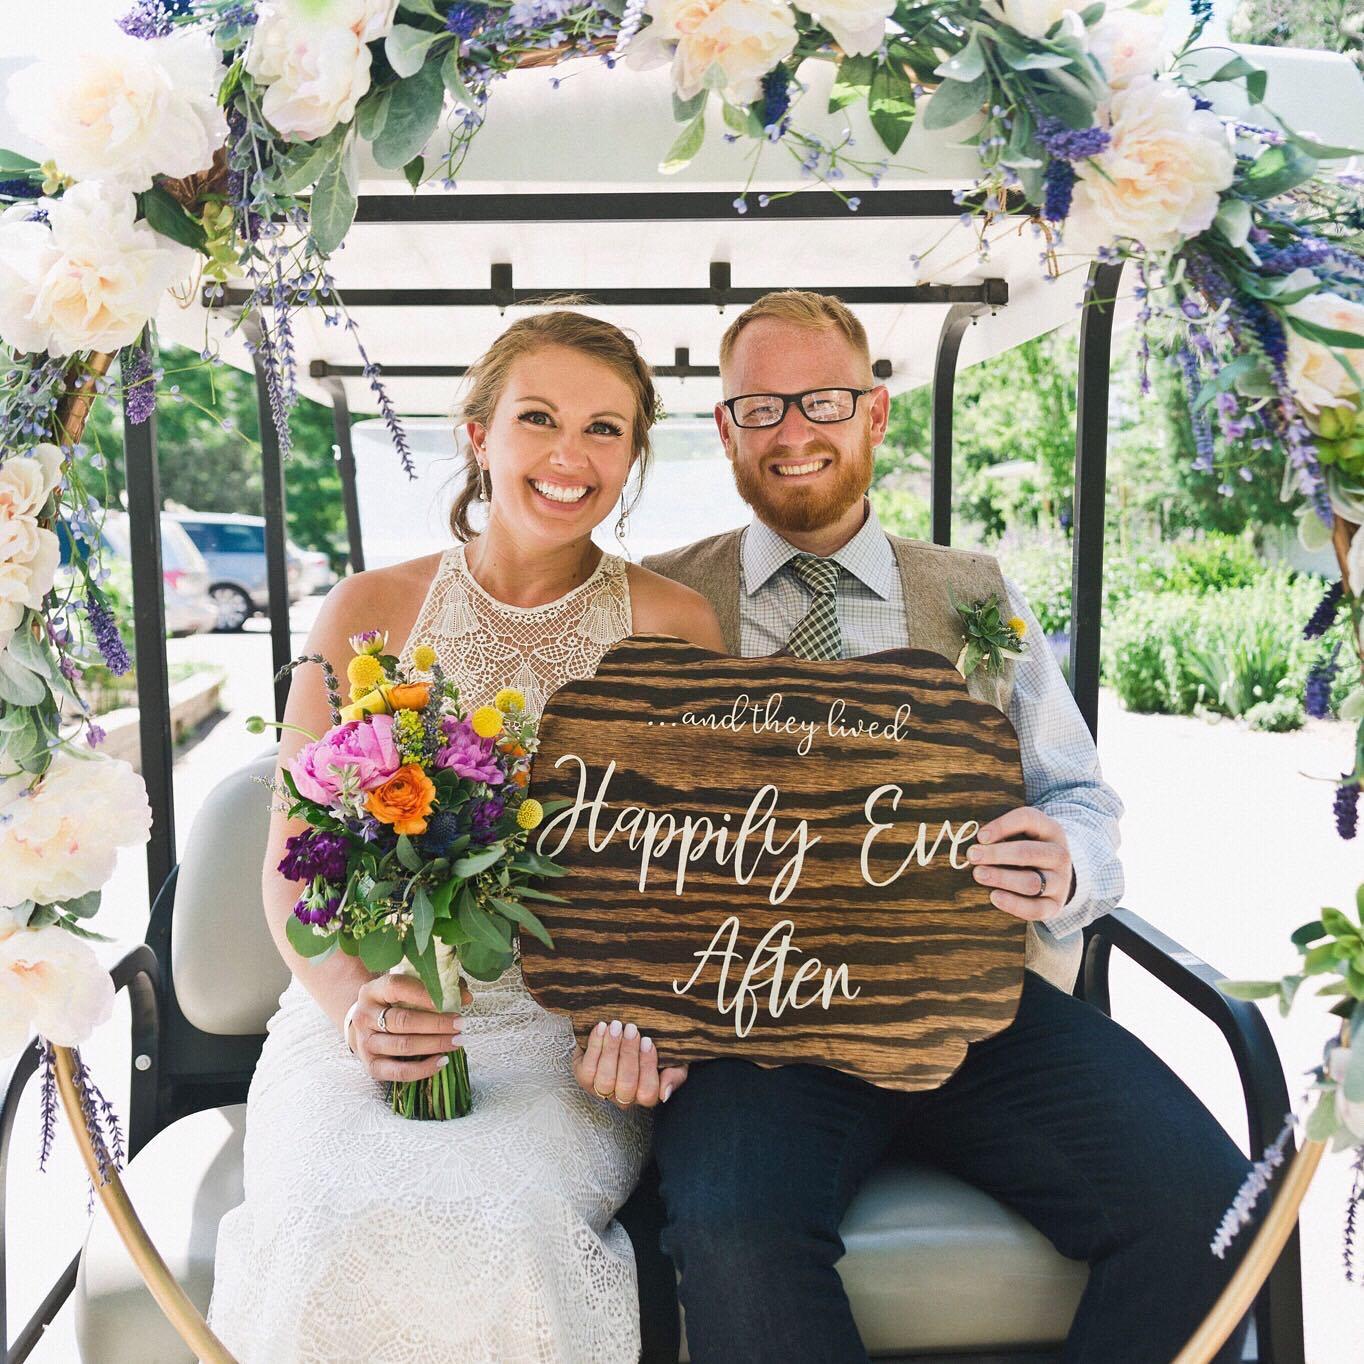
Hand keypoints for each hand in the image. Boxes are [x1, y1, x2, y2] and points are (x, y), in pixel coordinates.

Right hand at [347, 972, 472, 1084]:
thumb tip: (466, 997)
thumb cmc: (395, 1002)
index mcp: (373, 991)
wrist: (367, 1024)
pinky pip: (399, 1071)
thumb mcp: (409, 987)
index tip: (451, 1000)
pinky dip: (423, 1069)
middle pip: (402, 1021)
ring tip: (457, 1041)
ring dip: (434, 1044)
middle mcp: (364, 1016)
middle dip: (436, 1024)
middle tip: (460, 1024)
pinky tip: (442, 1060)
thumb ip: (438, 988)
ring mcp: (366, 1043)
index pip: (397, 987)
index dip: (424, 994)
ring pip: (402, 1045)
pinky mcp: (371, 1066)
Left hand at [573, 1019, 689, 1109]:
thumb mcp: (673, 1061)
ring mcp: (601, 1090)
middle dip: (628, 1054)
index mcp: (645, 1096)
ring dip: (611, 1050)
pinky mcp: (584, 1078)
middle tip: (632, 1029)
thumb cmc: (651, 1048)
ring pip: (605, 1078)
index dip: (647, 1066)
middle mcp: (622, 1098)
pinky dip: (595, 1046)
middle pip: (625, 1085)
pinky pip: (588, 1068)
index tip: (647, 1041)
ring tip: (617, 1026)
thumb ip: (675, 1076)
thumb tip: (664, 1094)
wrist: (625, 1034)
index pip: (648, 1092)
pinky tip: (602, 1028)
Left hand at [968, 806, 1072, 923]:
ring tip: (978, 874)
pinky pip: (1035, 909)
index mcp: (1051, 830)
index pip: (1029, 819)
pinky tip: (994, 896)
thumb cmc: (1028, 850)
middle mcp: (1059, 855)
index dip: (1003, 826)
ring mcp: (1060, 882)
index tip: (980, 836)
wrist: (1056, 876)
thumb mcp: (1022, 834)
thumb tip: (973, 846)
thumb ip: (1001, 836)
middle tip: (972, 856)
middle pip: (1028, 853)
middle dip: (997, 854)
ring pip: (1031, 882)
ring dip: (1001, 878)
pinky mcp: (1055, 906)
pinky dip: (1013, 904)